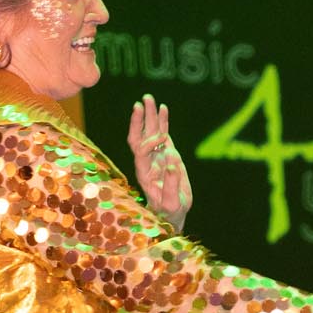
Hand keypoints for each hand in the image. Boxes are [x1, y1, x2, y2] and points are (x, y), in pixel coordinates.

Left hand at [129, 94, 191, 231]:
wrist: (172, 213)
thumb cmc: (170, 211)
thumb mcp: (171, 203)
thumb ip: (170, 185)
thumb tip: (171, 163)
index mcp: (144, 172)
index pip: (140, 150)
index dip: (147, 139)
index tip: (161, 136)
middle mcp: (147, 162)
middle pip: (139, 137)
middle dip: (140, 120)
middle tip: (142, 102)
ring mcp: (156, 157)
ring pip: (150, 133)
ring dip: (150, 116)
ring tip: (150, 98)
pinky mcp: (166, 155)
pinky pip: (162, 135)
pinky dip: (162, 122)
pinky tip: (163, 109)